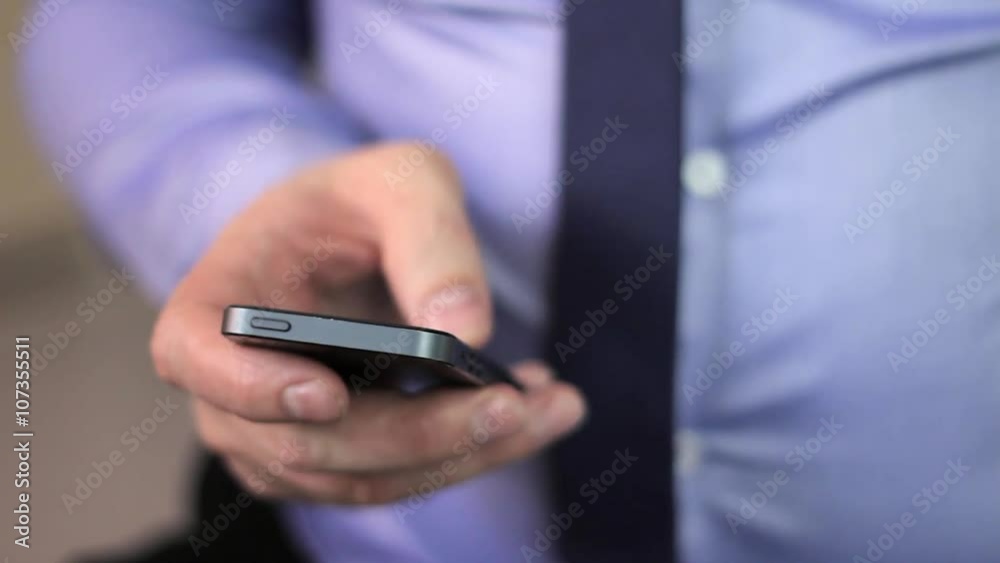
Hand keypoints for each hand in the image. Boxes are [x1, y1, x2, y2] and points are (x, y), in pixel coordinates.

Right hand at [150, 142, 586, 503]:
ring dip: (462, 453)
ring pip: (364, 476)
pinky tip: (530, 413)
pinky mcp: (337, 460)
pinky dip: (465, 452)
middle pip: (309, 441)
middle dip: (419, 433)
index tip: (326, 393)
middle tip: (510, 407)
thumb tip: (465, 330)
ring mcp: (280, 438)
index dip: (250, 388)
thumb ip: (430, 237)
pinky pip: (397, 476)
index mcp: (216, 306)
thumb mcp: (401, 180)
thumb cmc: (360, 201)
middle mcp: (234, 390)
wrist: (356, 242)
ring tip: (549, 409)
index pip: (195, 359)